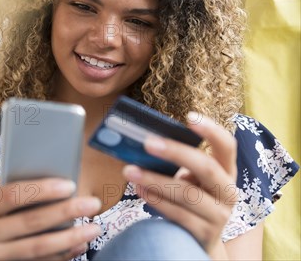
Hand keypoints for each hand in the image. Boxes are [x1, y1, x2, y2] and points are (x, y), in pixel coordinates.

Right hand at [0, 178, 102, 259]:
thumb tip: (39, 173)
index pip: (12, 195)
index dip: (42, 189)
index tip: (69, 184)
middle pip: (30, 223)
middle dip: (65, 212)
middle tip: (91, 204)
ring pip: (36, 249)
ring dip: (69, 239)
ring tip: (93, 228)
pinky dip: (59, 257)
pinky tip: (76, 248)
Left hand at [122, 112, 237, 257]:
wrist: (197, 241)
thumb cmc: (188, 200)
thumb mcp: (188, 179)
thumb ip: (174, 162)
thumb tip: (141, 142)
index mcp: (226, 171)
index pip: (227, 145)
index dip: (211, 130)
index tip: (189, 116)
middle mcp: (228, 192)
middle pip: (206, 167)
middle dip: (175, 152)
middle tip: (146, 142)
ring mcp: (219, 215)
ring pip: (187, 193)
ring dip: (154, 180)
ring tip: (130, 170)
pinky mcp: (205, 234)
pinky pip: (178, 214)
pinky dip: (156, 200)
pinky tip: (139, 190)